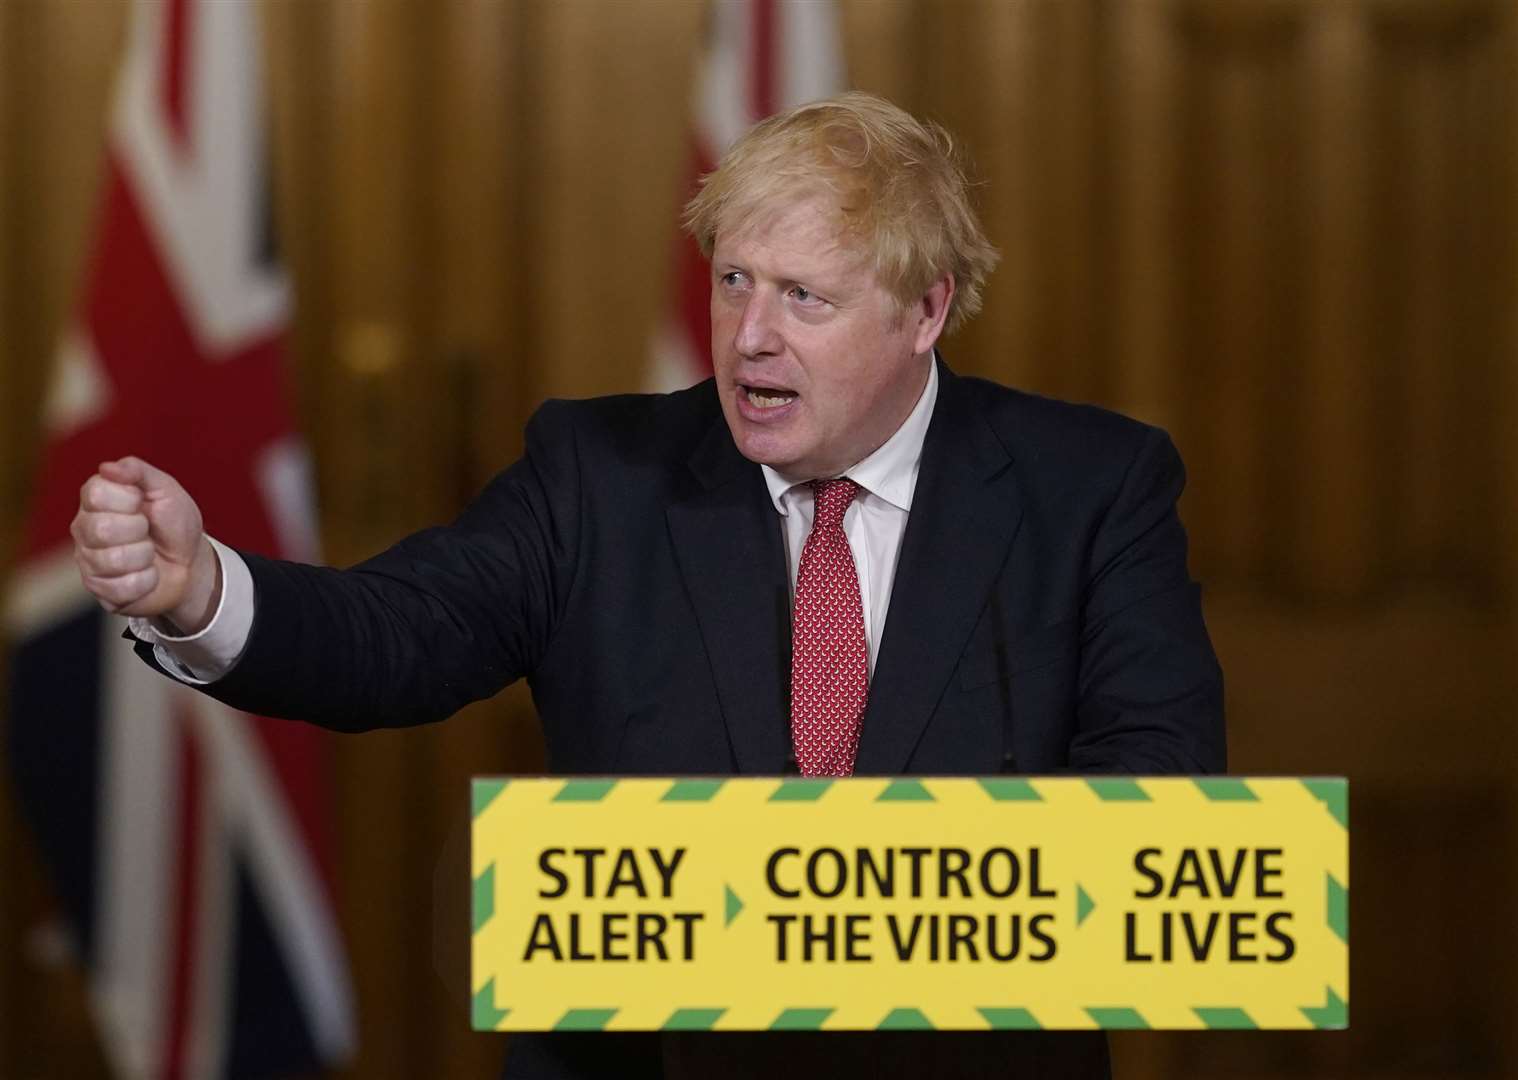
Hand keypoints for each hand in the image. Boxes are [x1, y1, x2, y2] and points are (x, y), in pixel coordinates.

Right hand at [71, 457, 219, 631]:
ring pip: (112, 560)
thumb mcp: (166, 489)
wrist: (191, 562)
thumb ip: (139, 472)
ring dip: (145, 556)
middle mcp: (84, 528)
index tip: (143, 504)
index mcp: (96, 499)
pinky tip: (147, 573)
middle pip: (100, 529)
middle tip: (147, 531)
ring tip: (149, 553)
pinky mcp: (100, 589)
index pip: (96, 494)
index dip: (130, 500)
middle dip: (139, 530)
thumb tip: (108, 467)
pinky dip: (146, 581)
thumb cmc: (174, 523)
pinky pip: (122, 588)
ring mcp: (88, 560)